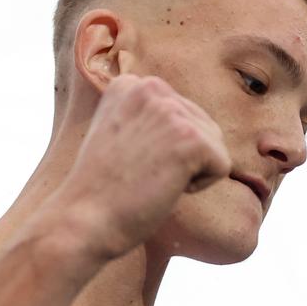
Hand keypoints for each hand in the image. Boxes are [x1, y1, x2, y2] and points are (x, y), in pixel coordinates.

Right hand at [48, 74, 232, 262]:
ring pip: (215, 146)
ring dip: (190, 172)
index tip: (128, 162)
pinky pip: (222, 165)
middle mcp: (150, 87)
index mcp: (130, 84)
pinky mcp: (190, 138)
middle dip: (181, 159)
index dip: (163, 149)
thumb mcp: (118, 136)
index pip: (180, 113)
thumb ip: (147, 118)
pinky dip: (199, 186)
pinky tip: (163, 187)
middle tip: (140, 174)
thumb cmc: (101, 192)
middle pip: (203, 127)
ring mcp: (171, 111)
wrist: (84, 221)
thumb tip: (190, 120)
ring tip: (149, 179)